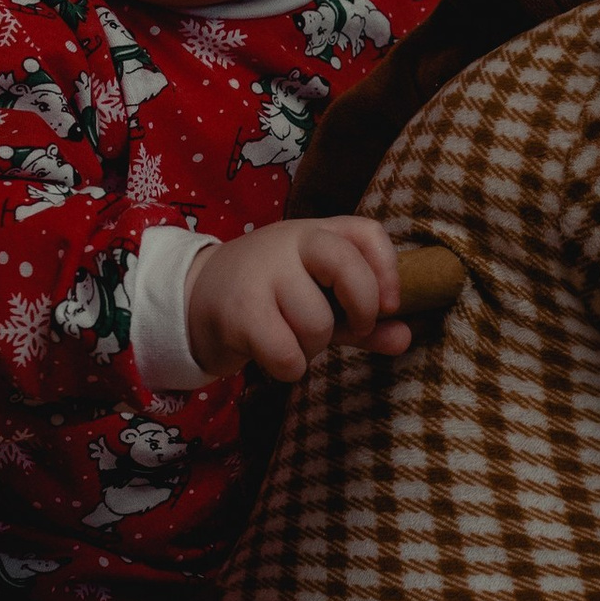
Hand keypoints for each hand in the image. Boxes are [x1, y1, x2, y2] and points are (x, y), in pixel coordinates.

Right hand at [183, 216, 412, 384]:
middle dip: (362, 311)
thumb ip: (362, 320)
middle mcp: (289, 242)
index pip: (366, 233)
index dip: (388, 270)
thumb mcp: (320, 302)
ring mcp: (261, 273)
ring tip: (293, 340)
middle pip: (347, 269)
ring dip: (314, 348)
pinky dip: (289, 367)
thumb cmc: (271, 300)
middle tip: (352, 328)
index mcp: (315, 233)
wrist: (194, 299)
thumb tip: (405, 338)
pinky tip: (274, 356)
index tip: (390, 306)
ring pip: (317, 323)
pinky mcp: (239, 311)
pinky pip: (287, 353)